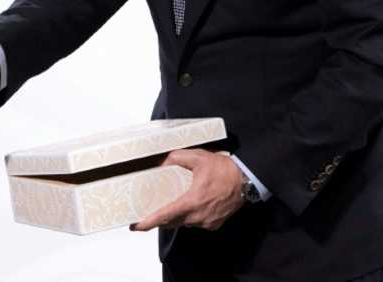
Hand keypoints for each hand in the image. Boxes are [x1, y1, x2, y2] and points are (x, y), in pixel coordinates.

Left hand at [129, 150, 245, 231]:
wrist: (246, 179)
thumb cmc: (223, 169)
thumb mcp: (197, 158)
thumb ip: (176, 158)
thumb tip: (161, 161)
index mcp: (192, 201)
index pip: (166, 215)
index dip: (149, 222)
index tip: (136, 226)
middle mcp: (198, 216)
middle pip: (172, 222)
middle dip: (159, 219)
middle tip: (146, 215)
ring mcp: (207, 222)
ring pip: (184, 223)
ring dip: (175, 217)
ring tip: (168, 206)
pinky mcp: (214, 224)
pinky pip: (196, 223)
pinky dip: (189, 217)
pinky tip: (188, 206)